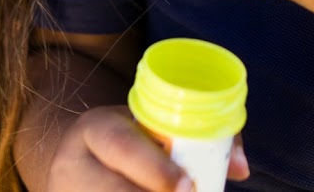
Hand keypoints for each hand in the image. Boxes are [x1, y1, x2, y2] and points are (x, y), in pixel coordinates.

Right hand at [45, 105, 250, 190]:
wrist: (73, 161)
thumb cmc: (129, 142)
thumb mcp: (149, 127)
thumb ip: (199, 135)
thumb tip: (241, 168)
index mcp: (96, 128)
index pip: (121, 147)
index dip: (155, 170)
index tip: (187, 185)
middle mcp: (73, 164)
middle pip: (109, 190)